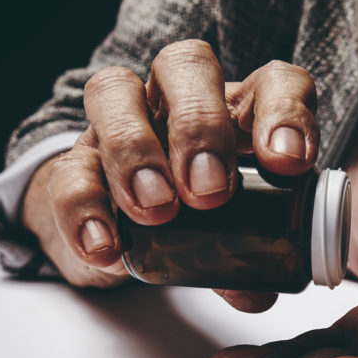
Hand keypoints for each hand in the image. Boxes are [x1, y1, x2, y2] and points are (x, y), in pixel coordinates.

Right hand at [22, 40, 318, 311]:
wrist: (119, 228)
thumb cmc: (196, 217)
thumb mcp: (233, 237)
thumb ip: (247, 262)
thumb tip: (257, 291)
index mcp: (238, 112)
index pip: (273, 83)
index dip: (284, 113)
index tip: (288, 163)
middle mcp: (177, 102)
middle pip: (185, 65)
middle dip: (199, 126)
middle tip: (210, 190)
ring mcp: (121, 124)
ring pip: (114, 92)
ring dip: (135, 151)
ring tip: (156, 210)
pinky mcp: (76, 162)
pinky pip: (69, 168)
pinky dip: (85, 207)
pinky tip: (106, 246)